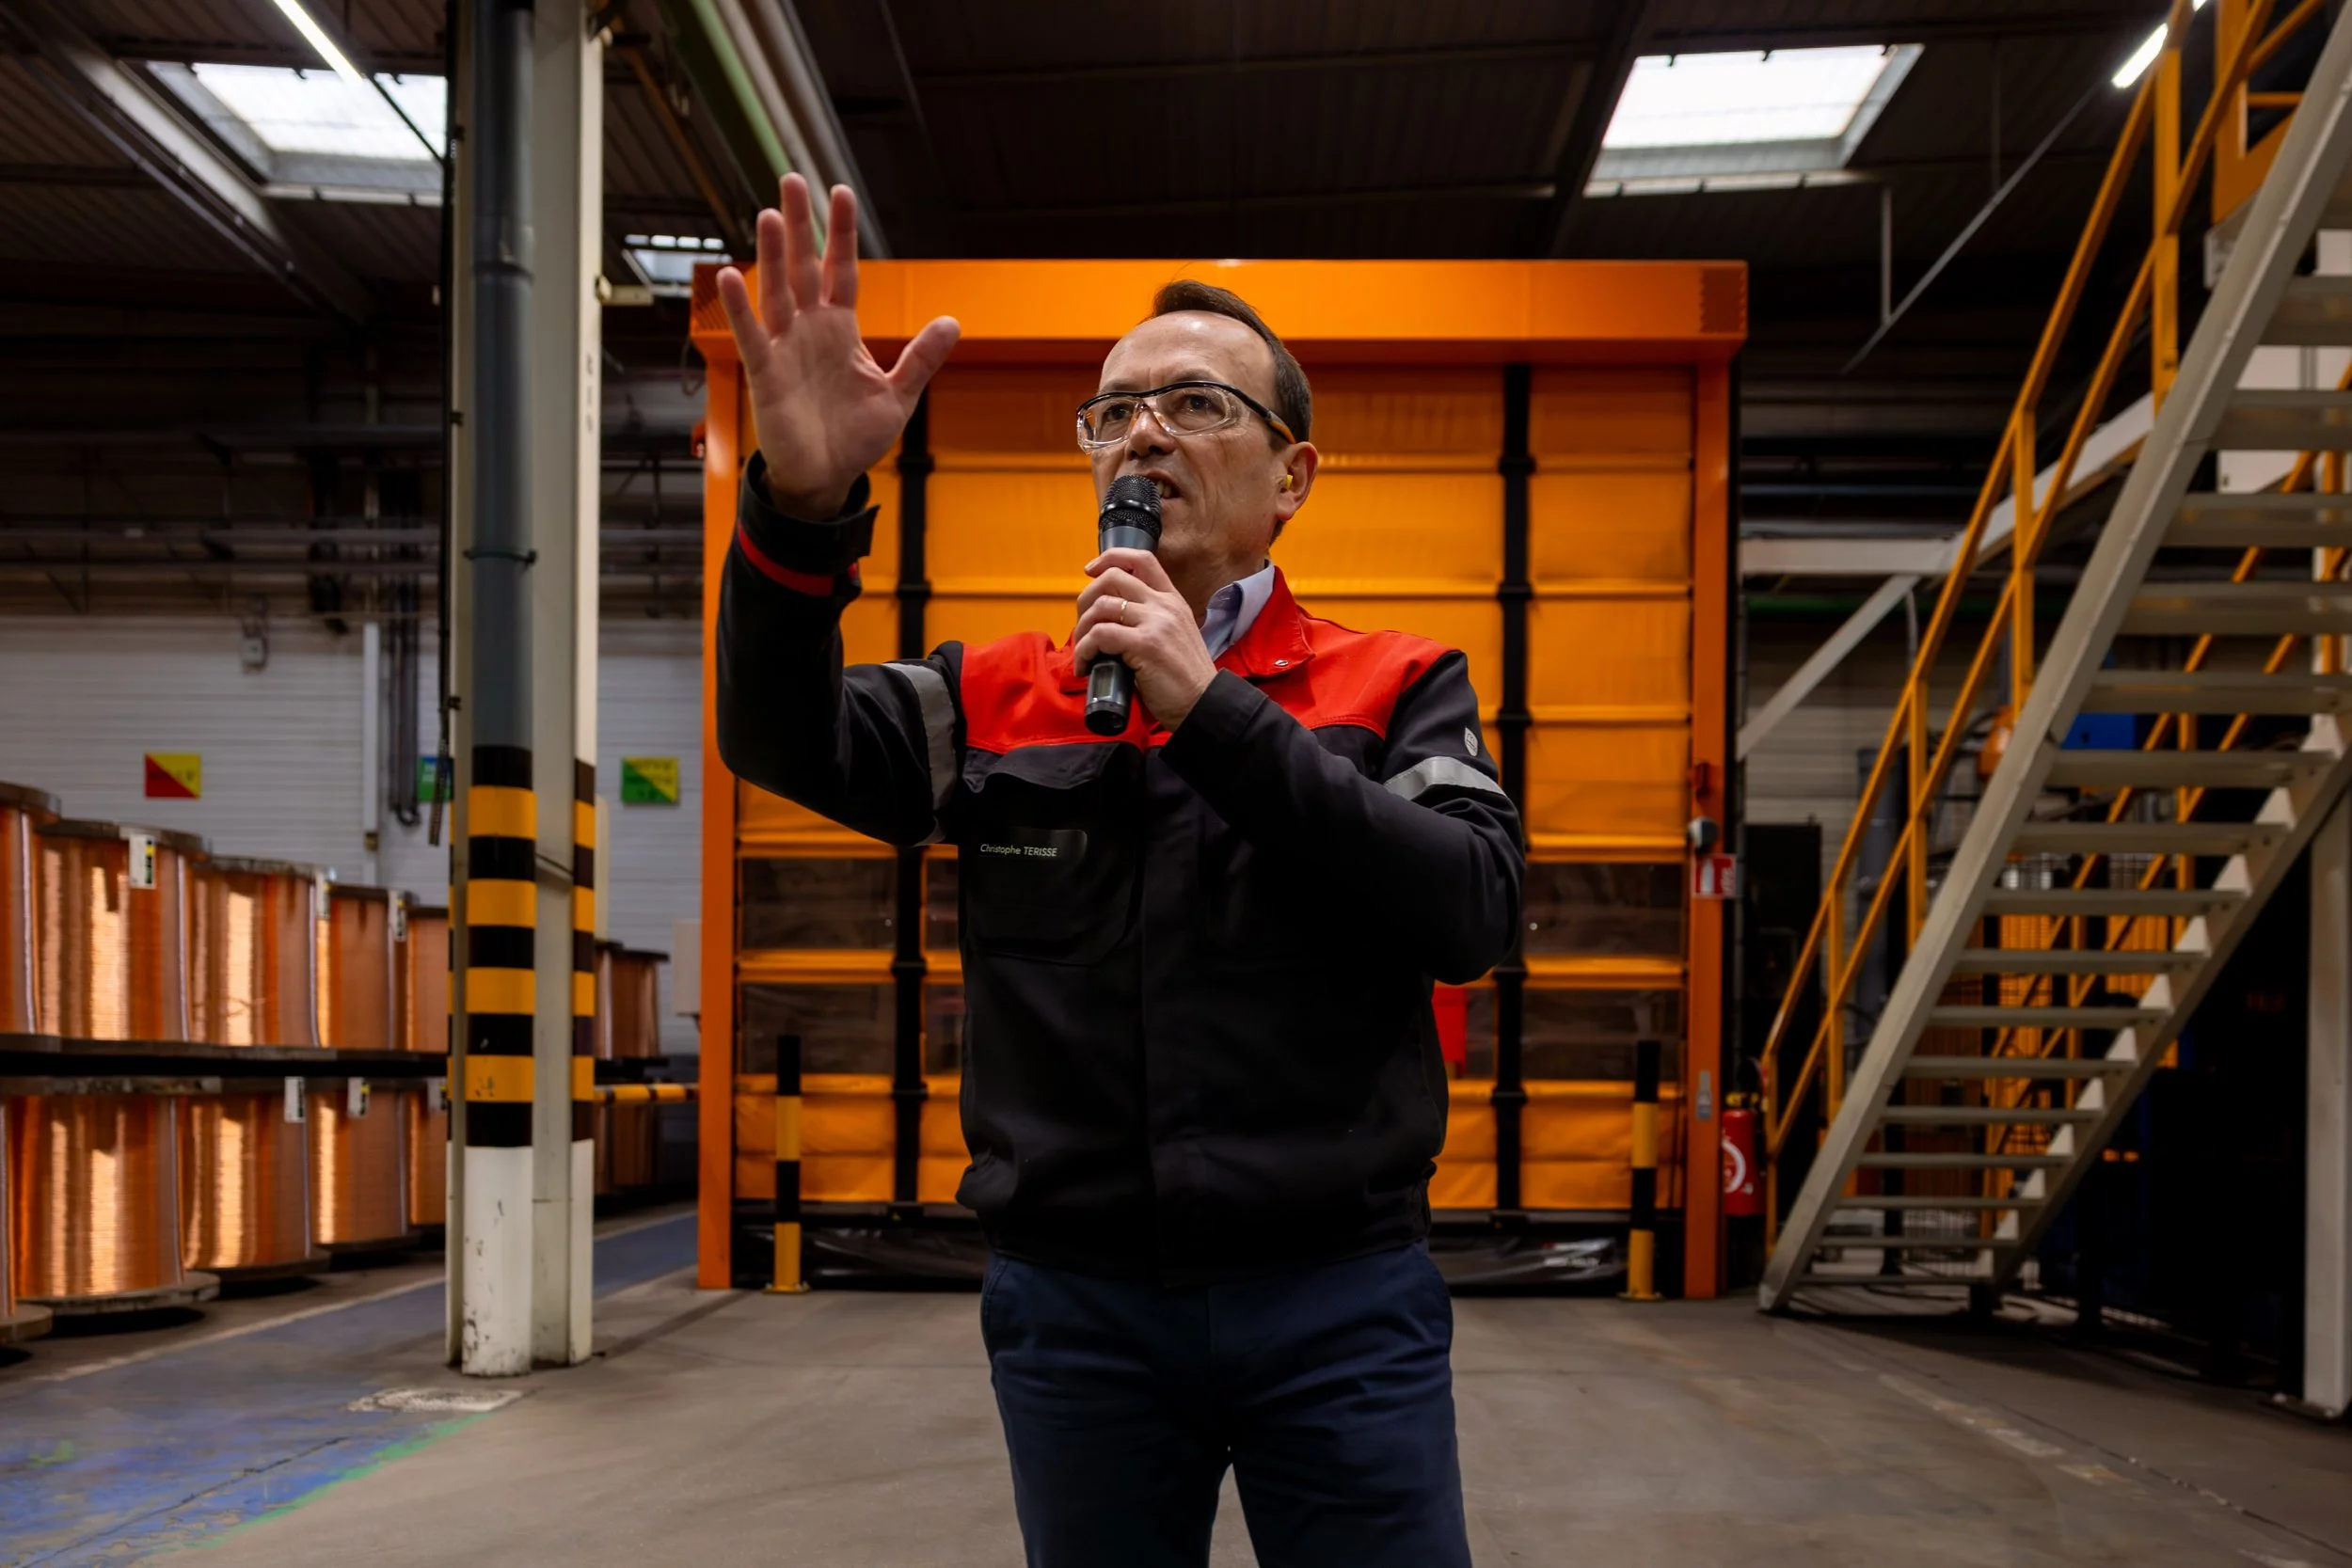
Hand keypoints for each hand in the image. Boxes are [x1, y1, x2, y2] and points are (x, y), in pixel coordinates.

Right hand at [714, 176, 959, 517]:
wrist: (826, 478)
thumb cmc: (855, 438)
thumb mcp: (898, 394)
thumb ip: (921, 357)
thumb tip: (952, 321)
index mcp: (841, 329)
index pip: (842, 270)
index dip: (841, 234)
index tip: (839, 192)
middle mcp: (809, 330)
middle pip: (804, 267)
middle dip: (801, 225)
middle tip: (792, 178)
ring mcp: (784, 348)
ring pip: (777, 292)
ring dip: (773, 255)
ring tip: (771, 214)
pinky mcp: (765, 374)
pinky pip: (751, 335)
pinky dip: (740, 308)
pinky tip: (729, 276)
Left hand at [1072, 549, 1218, 729]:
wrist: (1203, 705)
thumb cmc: (1184, 680)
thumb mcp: (1175, 637)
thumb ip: (1151, 621)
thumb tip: (1111, 620)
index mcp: (1172, 601)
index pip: (1142, 559)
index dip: (1110, 558)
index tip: (1091, 570)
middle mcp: (1164, 606)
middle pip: (1112, 578)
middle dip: (1085, 598)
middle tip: (1082, 625)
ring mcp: (1156, 623)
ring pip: (1101, 606)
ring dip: (1082, 629)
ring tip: (1083, 652)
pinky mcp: (1145, 645)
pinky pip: (1099, 636)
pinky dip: (1084, 651)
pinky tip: (1085, 666)